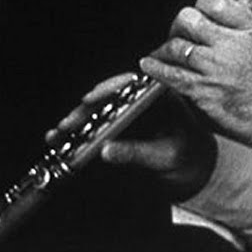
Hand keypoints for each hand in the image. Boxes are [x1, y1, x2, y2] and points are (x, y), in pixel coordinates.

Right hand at [46, 73, 215, 201]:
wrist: (194, 166)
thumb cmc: (189, 155)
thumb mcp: (166, 156)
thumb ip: (138, 153)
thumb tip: (107, 150)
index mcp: (161, 96)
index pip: (132, 85)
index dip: (109, 89)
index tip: (91, 99)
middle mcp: (142, 100)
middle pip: (108, 98)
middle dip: (84, 111)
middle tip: (67, 124)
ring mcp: (129, 112)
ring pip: (98, 112)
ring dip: (77, 122)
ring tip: (57, 134)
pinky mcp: (119, 126)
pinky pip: (97, 127)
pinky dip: (78, 134)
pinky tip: (59, 139)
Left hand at [141, 0, 251, 148]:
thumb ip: (249, 27)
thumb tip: (234, 10)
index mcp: (248, 31)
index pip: (215, 3)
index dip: (201, 6)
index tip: (197, 14)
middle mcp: (228, 44)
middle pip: (189, 20)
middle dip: (179, 25)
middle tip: (177, 33)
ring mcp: (213, 67)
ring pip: (176, 46)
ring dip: (165, 48)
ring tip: (160, 52)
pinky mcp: (202, 89)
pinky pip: (171, 74)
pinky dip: (156, 68)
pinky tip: (148, 65)